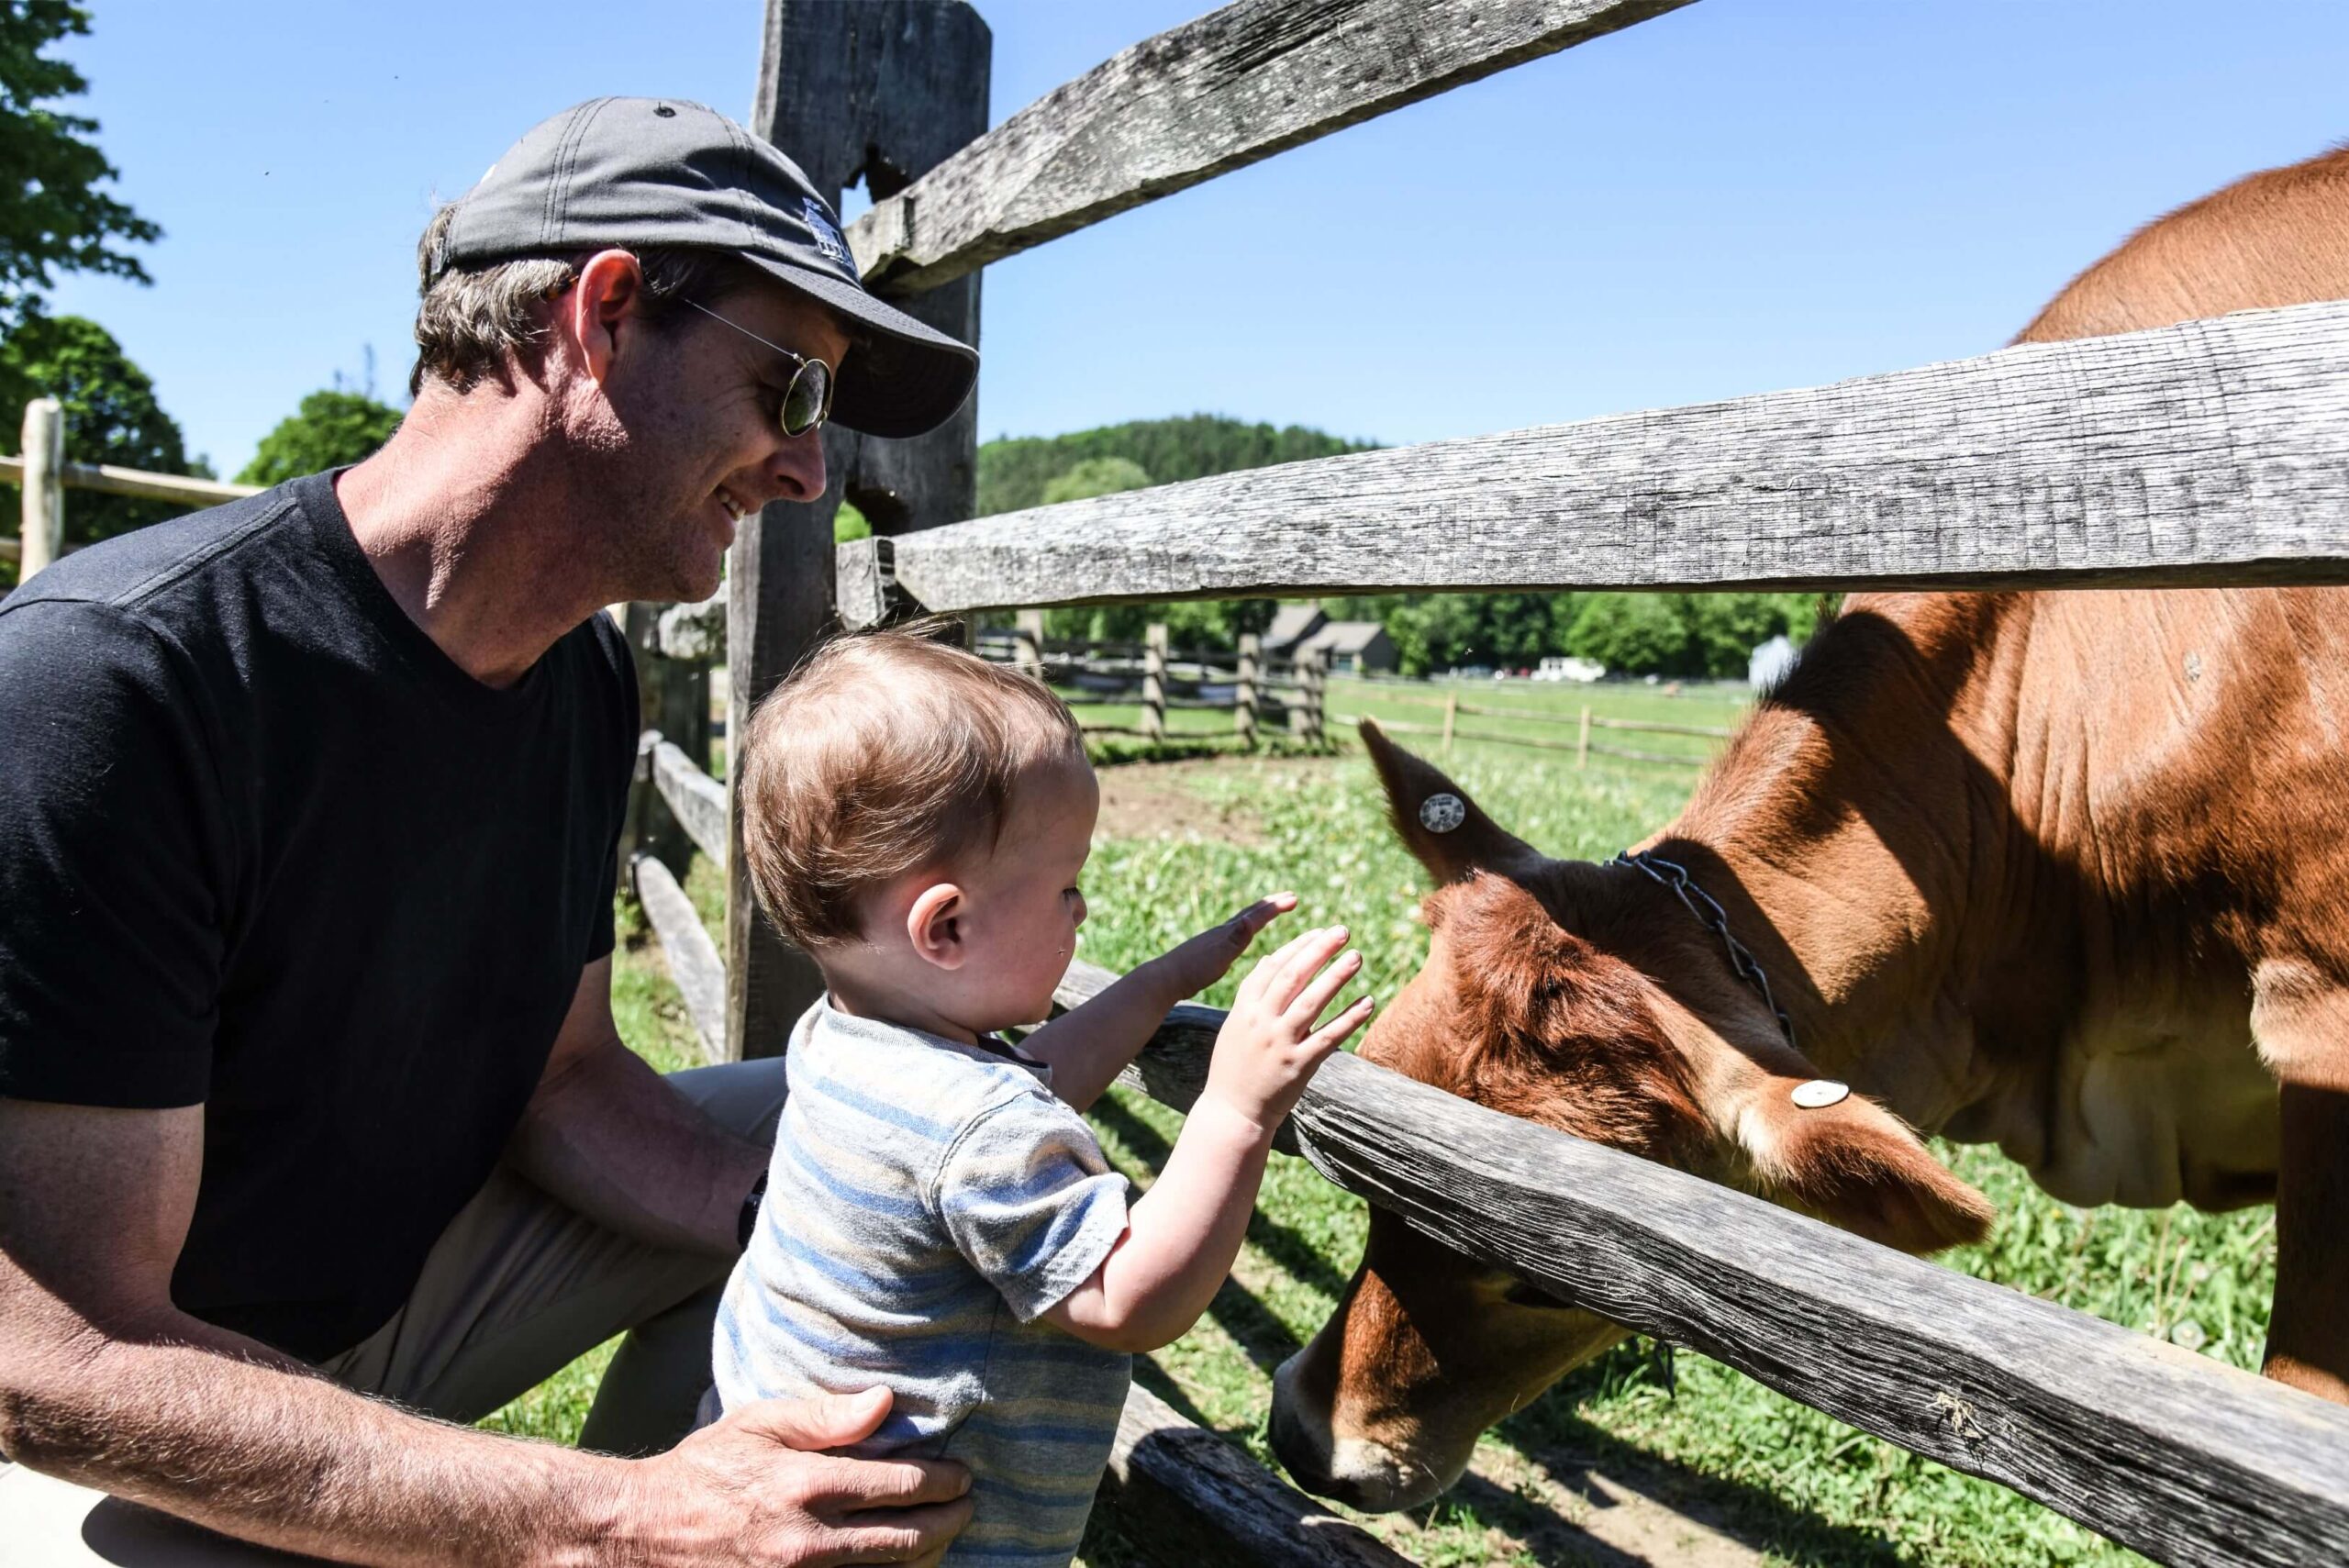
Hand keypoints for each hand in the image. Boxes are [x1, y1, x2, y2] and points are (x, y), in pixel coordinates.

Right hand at [623, 1387, 971, 1564]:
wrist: (645, 1532)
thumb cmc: (704, 1470)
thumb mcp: (758, 1424)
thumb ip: (826, 1417)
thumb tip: (886, 1403)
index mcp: (806, 1485)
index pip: (900, 1486)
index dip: (943, 1481)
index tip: (962, 1475)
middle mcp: (808, 1539)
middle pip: (905, 1538)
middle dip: (949, 1522)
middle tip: (968, 1507)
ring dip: (925, 1554)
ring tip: (944, 1535)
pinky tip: (899, 1561)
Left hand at [1146, 893, 1298, 1002]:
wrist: (1165, 980)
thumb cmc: (1192, 970)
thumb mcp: (1219, 955)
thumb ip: (1236, 938)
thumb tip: (1250, 919)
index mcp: (1228, 933)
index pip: (1257, 916)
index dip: (1276, 907)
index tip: (1294, 898)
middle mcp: (1222, 933)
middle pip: (1250, 913)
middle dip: (1270, 905)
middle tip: (1288, 897)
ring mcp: (1215, 941)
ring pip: (1241, 924)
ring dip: (1257, 916)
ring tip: (1266, 913)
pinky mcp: (1209, 953)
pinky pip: (1233, 936)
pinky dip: (1243, 932)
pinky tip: (1239, 939)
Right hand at [1201, 925, 1373, 1134]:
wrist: (1233, 1112)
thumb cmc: (1235, 1067)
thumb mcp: (1236, 1026)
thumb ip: (1252, 995)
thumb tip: (1268, 960)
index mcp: (1244, 1009)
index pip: (1272, 966)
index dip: (1298, 946)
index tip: (1319, 931)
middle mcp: (1261, 1021)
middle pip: (1293, 976)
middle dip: (1319, 950)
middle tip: (1342, 931)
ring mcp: (1280, 1043)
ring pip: (1312, 1001)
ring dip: (1336, 975)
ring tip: (1357, 956)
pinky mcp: (1299, 1065)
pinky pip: (1329, 1036)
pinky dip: (1350, 1017)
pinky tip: (1368, 1001)